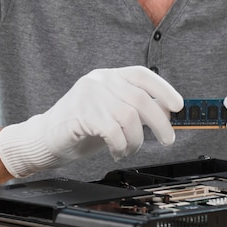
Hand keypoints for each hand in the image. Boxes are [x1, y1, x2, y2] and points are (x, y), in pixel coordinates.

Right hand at [0, 66, 183, 176]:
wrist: (47, 137)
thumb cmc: (83, 125)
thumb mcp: (112, 110)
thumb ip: (135, 107)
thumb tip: (167, 112)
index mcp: (110, 75)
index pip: (142, 75)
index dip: (164, 89)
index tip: (178, 105)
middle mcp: (101, 80)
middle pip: (141, 99)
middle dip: (160, 123)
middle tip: (168, 139)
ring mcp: (91, 95)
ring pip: (130, 118)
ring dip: (136, 141)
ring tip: (128, 149)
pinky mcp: (82, 113)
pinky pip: (114, 132)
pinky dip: (121, 146)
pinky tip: (116, 151)